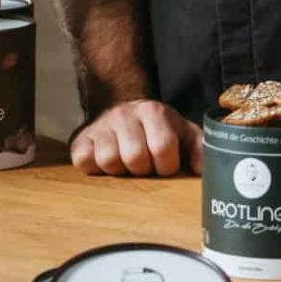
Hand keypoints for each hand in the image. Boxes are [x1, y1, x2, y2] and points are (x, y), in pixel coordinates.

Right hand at [70, 100, 202, 177]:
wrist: (125, 113)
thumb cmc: (158, 130)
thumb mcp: (183, 133)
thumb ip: (199, 148)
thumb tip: (200, 170)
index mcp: (154, 111)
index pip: (162, 148)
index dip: (166, 165)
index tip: (165, 165)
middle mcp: (125, 114)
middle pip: (135, 157)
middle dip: (143, 169)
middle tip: (144, 165)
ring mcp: (101, 125)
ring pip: (109, 161)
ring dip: (120, 171)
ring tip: (126, 163)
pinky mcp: (80, 139)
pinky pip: (85, 162)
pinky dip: (96, 169)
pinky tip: (107, 162)